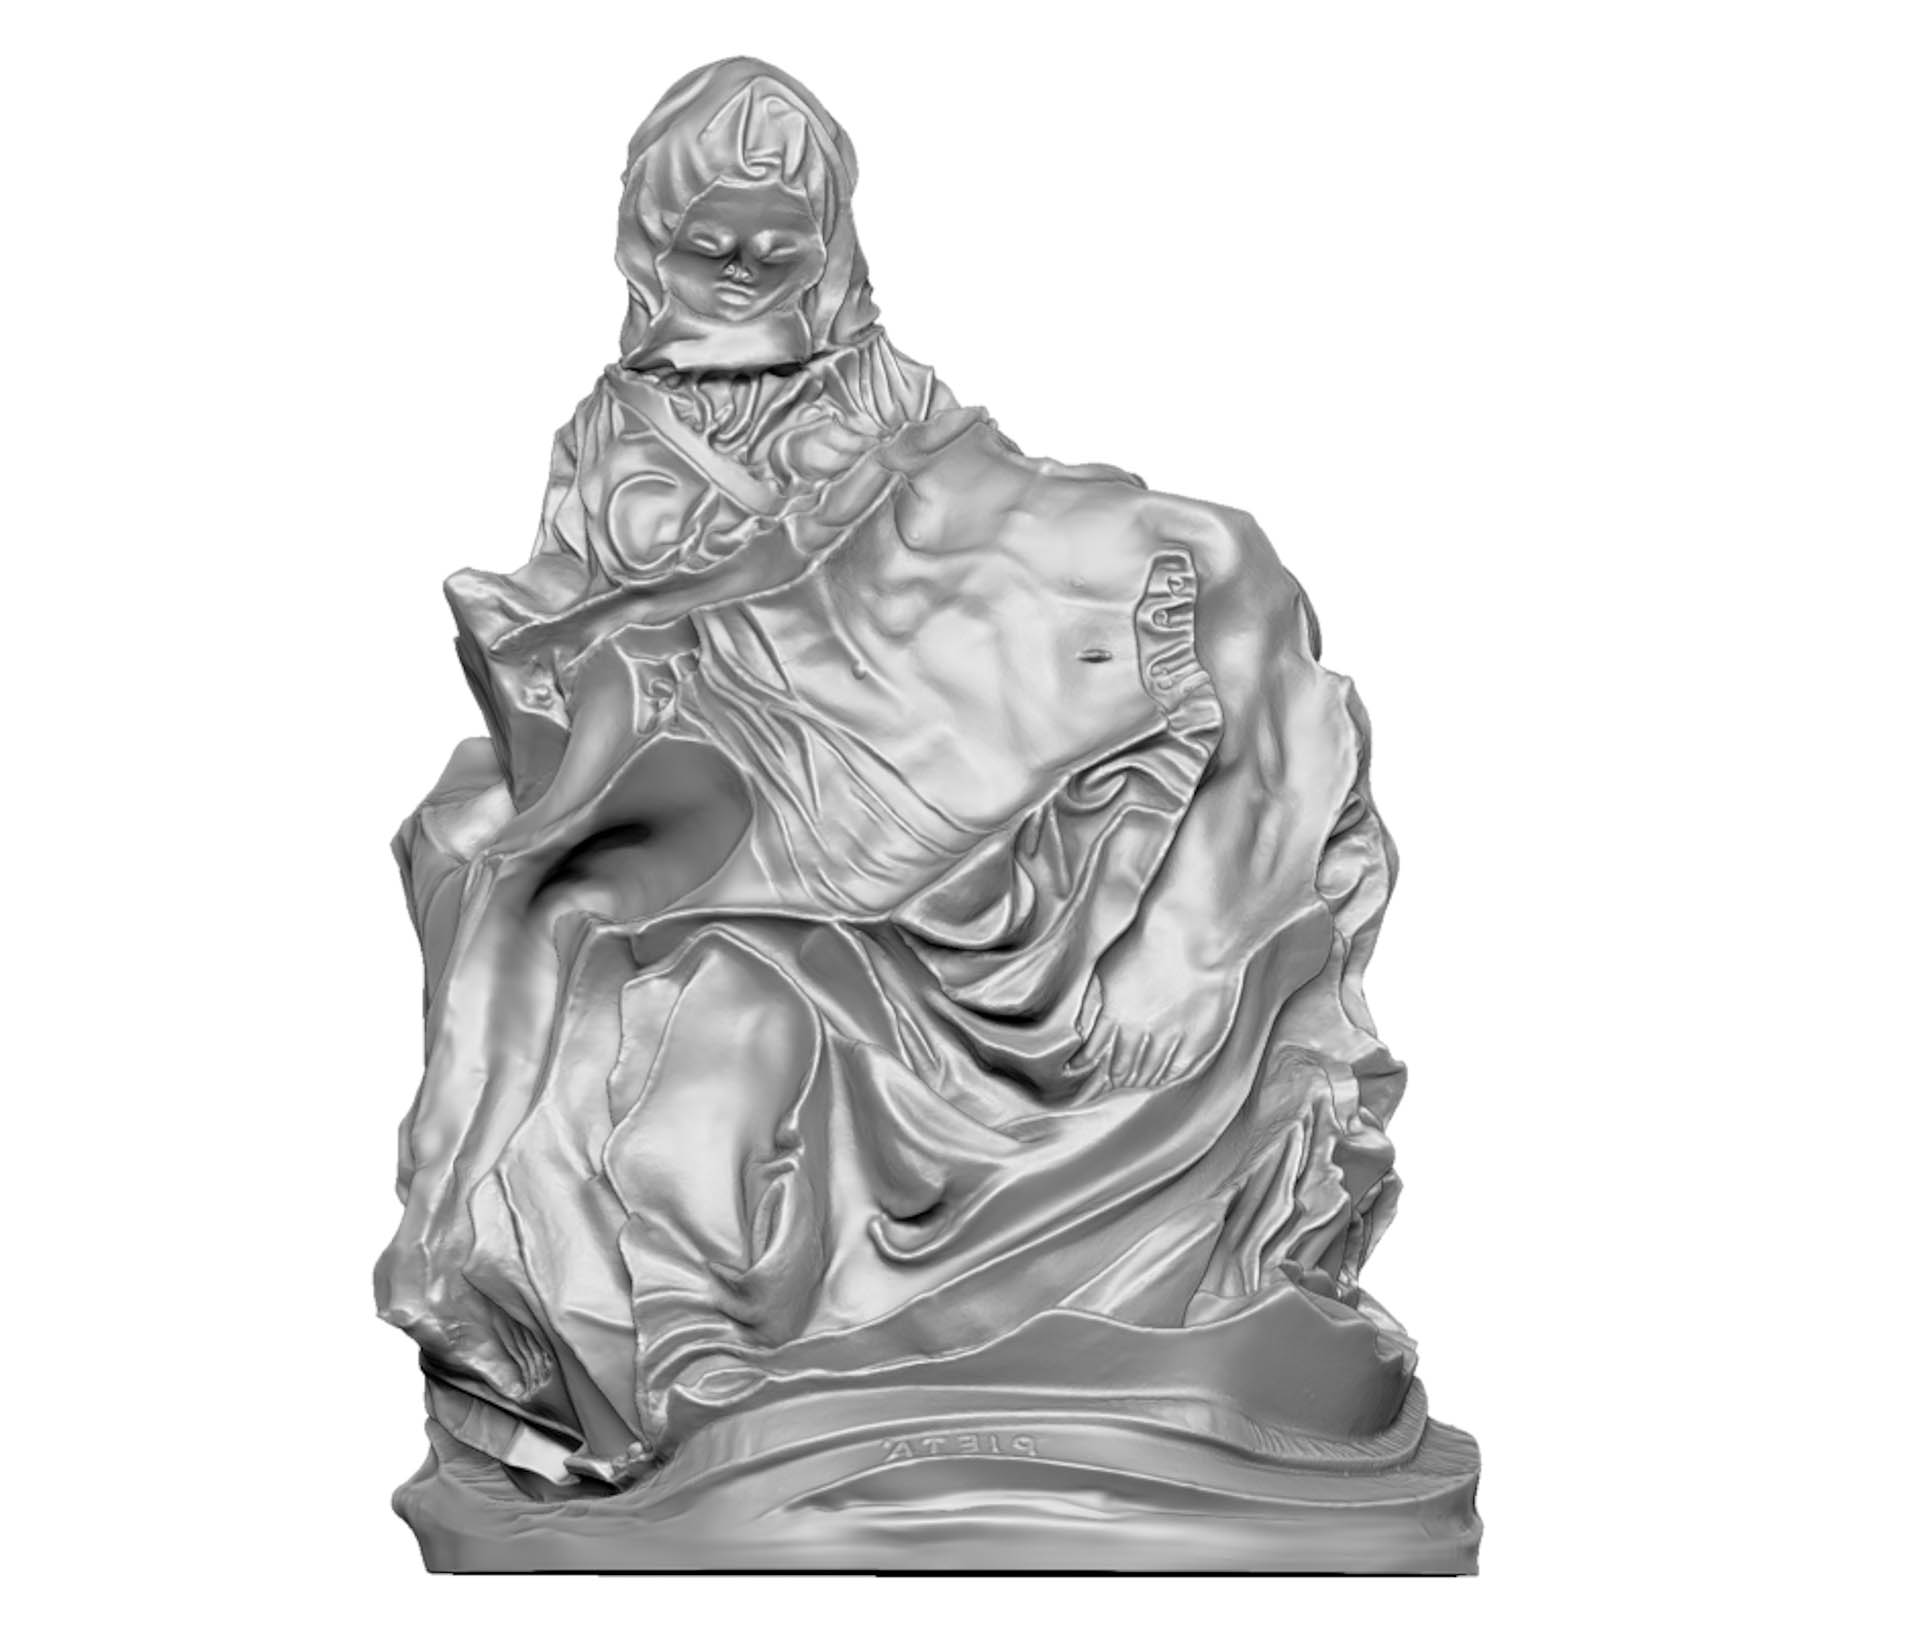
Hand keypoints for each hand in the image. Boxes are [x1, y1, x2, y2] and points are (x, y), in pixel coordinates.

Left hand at [1067, 936, 1239, 1092]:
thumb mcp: (1105, 967)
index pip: (1095, 1050)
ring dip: (1137, 1079)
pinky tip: (1161, 1077)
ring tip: (1132, 1081)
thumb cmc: (1150, 940)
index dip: (1085, 1061)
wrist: (1195, 930)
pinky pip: (1179, 1068)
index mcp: (1115, 1013)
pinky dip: (1167, 1077)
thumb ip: (1090, 1003)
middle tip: (1109, 1080)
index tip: (1077, 1067)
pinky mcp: (1200, 1036)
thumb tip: (1081, 1031)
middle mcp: (1142, 1030)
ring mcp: (1173, 1035)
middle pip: (1122, 1066)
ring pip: (1150, 1071)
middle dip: (1112, 1076)